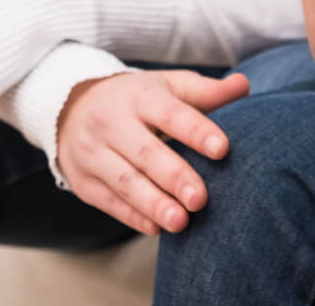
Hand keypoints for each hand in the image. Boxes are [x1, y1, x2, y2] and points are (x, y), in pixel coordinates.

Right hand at [55, 69, 250, 234]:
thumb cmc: (135, 100)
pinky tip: (157, 228)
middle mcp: (112, 122)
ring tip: (181, 223)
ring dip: (154, 204)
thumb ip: (205, 92)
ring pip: (125, 182)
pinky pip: (110, 203)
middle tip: (201, 199)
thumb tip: (244, 86)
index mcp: (139, 95)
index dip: (196, 131)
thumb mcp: (166, 87)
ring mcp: (93, 153)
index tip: (222, 149)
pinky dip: (134, 217)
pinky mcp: (84, 182)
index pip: (170, 113)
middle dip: (174, 177)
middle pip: (145, 152)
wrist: (71, 109)